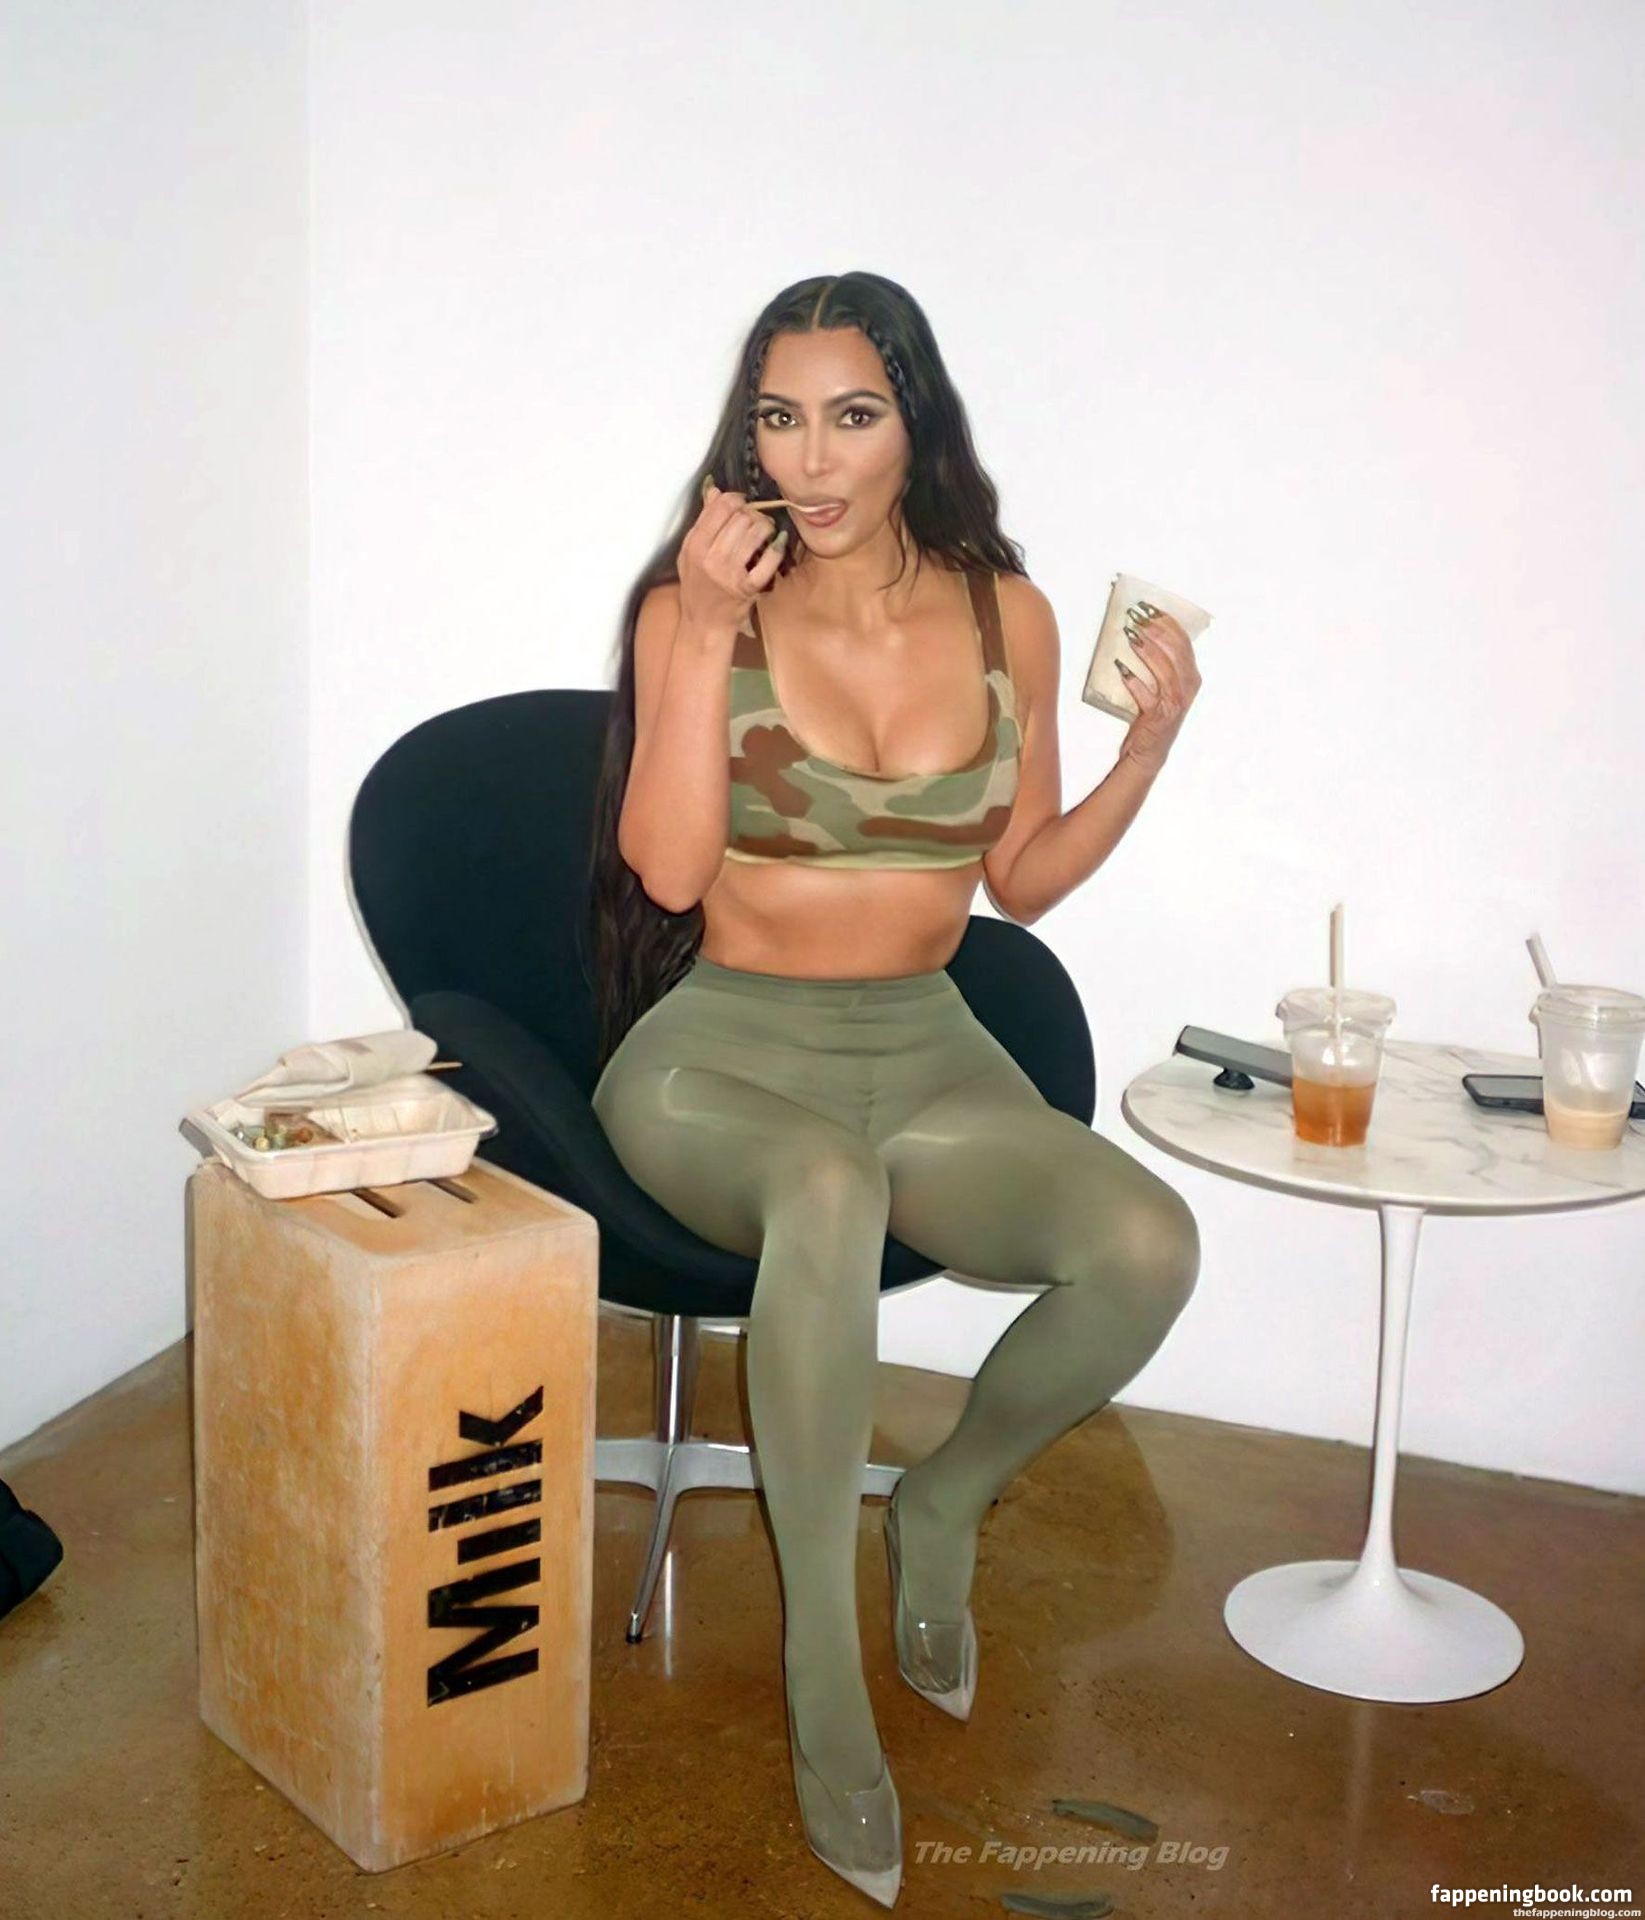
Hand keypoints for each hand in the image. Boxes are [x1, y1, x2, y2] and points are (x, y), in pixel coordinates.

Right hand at [677, 480, 787, 634]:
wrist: (704, 623)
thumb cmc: (697, 586)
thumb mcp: (690, 551)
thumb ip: (702, 520)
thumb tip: (714, 489)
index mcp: (695, 545)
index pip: (720, 506)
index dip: (736, 498)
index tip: (741, 503)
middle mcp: (711, 558)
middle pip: (741, 517)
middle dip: (752, 513)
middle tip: (755, 519)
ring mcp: (730, 574)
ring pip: (756, 532)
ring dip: (766, 526)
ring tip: (765, 530)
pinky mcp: (747, 588)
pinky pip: (768, 560)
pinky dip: (777, 549)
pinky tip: (778, 543)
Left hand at [1117, 601, 1201, 772]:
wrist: (1149, 753)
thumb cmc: (1154, 716)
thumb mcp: (1165, 687)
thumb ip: (1162, 664)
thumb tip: (1145, 631)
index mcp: (1191, 677)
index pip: (1183, 642)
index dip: (1167, 623)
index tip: (1150, 608)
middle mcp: (1187, 688)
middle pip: (1175, 651)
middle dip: (1156, 631)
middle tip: (1137, 617)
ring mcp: (1174, 703)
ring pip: (1163, 669)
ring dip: (1146, 650)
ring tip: (1130, 635)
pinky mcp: (1158, 716)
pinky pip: (1146, 694)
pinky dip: (1133, 681)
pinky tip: (1121, 668)